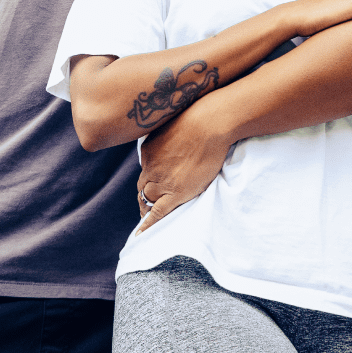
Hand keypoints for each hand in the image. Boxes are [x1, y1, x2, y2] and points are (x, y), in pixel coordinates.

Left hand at [136, 99, 231, 233]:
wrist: (209, 124)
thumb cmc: (198, 119)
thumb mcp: (172, 123)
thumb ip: (167, 137)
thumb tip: (171, 140)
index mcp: (148, 151)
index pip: (145, 169)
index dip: (149, 178)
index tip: (153, 182)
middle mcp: (150, 167)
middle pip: (142, 186)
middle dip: (144, 195)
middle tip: (146, 204)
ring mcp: (161, 181)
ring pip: (147, 199)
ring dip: (146, 208)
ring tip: (148, 216)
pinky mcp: (175, 193)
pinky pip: (157, 212)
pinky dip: (148, 224)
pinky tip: (142, 233)